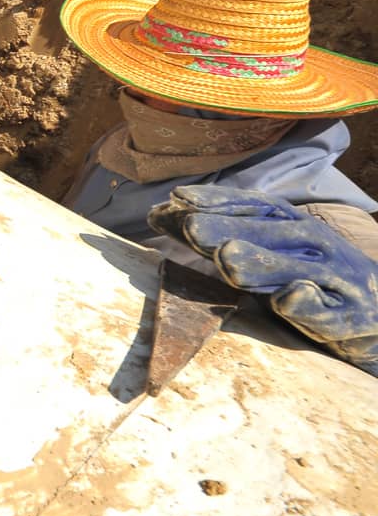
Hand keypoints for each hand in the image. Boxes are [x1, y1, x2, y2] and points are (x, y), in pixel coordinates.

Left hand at [149, 185, 377, 374]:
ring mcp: (333, 279)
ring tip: (227, 259)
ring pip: (296, 269)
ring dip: (262, 263)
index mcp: (292, 225)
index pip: (254, 206)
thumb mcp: (264, 251)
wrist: (377, 316)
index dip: (218, 201)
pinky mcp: (346, 315)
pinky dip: (307, 302)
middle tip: (191, 227)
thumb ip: (216, 234)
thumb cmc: (308, 277)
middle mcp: (314, 244)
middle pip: (271, 233)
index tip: (177, 199)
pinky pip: (325, 309)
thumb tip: (159, 214)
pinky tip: (288, 298)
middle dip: (230, 228)